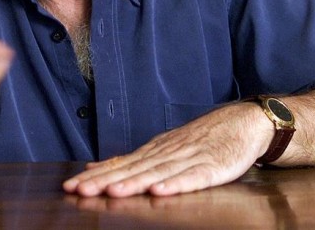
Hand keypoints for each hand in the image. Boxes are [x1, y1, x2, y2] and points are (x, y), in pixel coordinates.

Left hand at [63, 101, 270, 197]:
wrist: (243, 123)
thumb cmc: (203, 139)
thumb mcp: (165, 147)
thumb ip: (133, 159)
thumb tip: (96, 166)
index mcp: (155, 150)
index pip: (120, 163)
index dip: (96, 175)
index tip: (71, 185)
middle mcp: (168, 152)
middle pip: (133, 169)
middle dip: (105, 180)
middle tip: (80, 190)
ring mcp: (190, 158)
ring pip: (157, 173)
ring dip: (134, 182)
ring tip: (112, 192)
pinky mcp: (213, 167)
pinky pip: (192, 177)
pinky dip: (175, 184)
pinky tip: (160, 191)